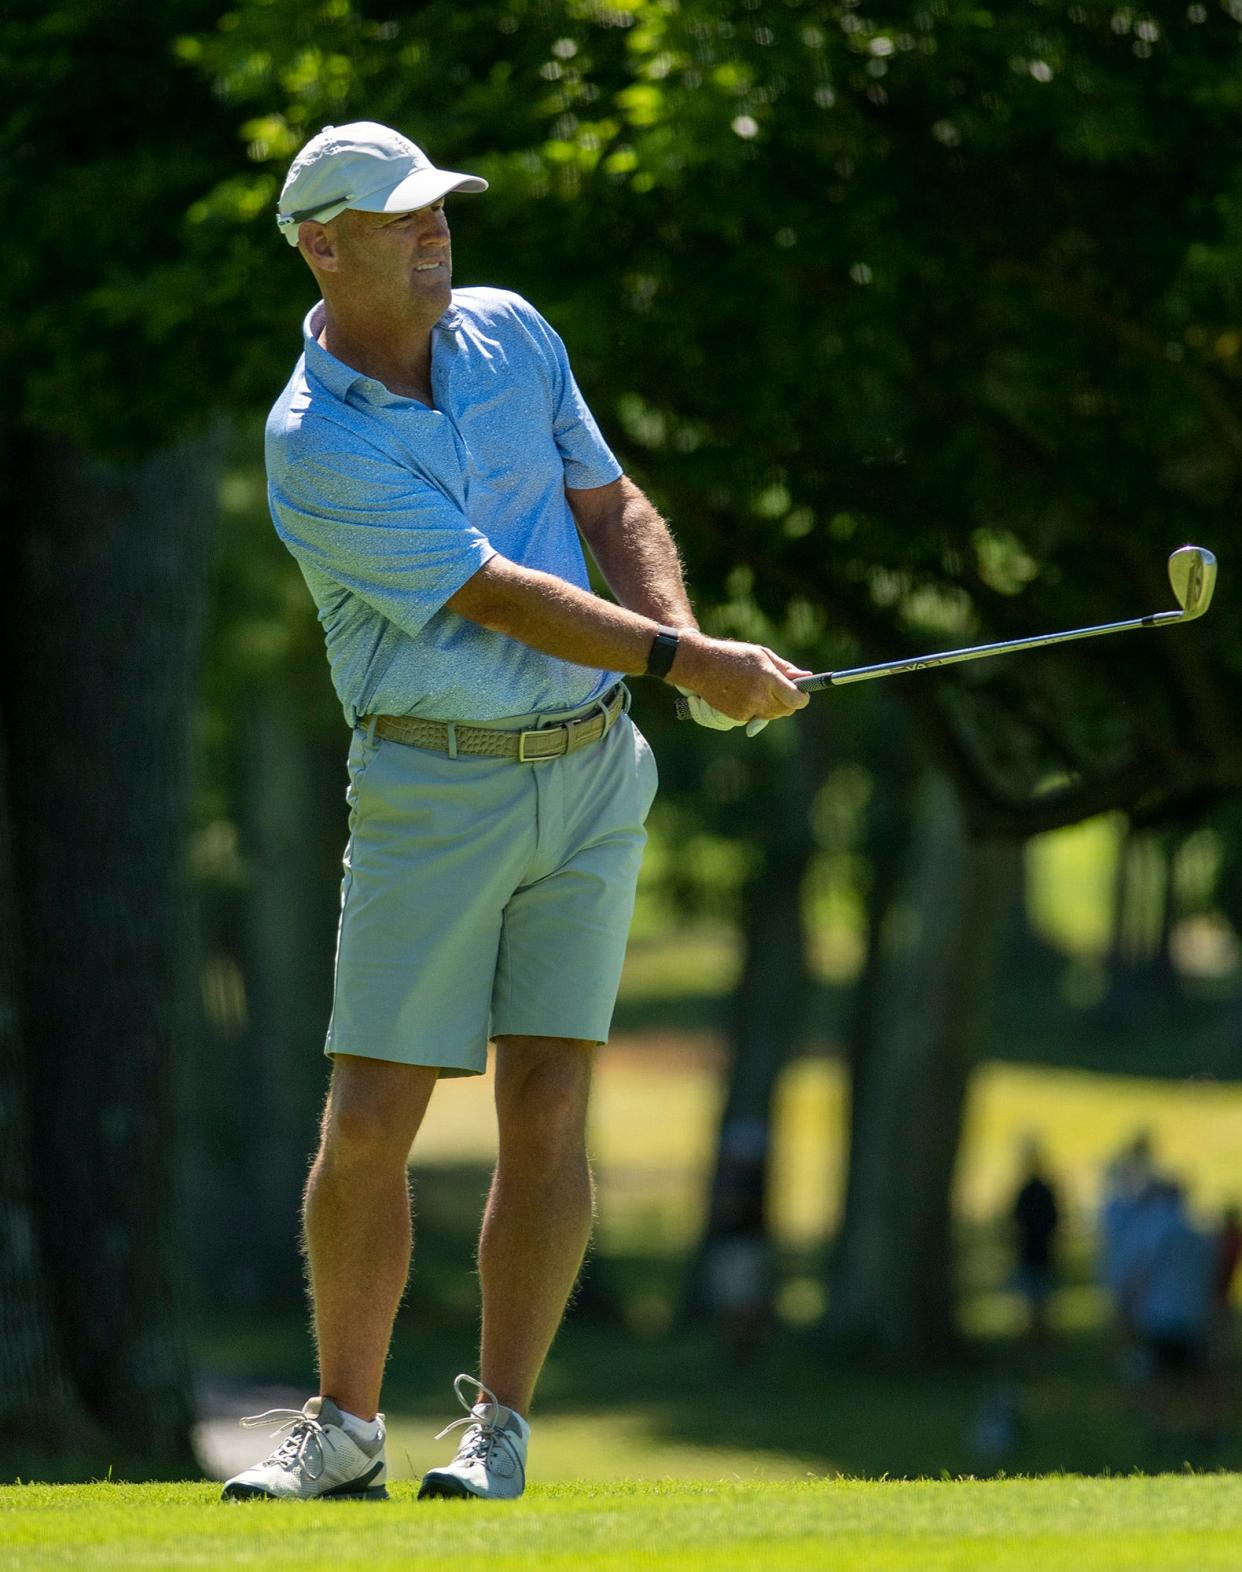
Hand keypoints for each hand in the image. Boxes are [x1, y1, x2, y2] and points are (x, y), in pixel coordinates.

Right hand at [672, 635, 811, 728]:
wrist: (700, 666)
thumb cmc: (732, 656)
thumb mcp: (761, 655)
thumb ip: (784, 668)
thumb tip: (805, 677)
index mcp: (768, 678)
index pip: (796, 699)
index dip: (802, 697)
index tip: (803, 693)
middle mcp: (759, 696)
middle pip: (786, 710)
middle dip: (788, 702)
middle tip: (782, 690)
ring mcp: (748, 708)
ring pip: (772, 715)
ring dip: (773, 706)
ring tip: (761, 689)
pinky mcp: (737, 717)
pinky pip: (756, 717)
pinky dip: (756, 709)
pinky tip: (746, 695)